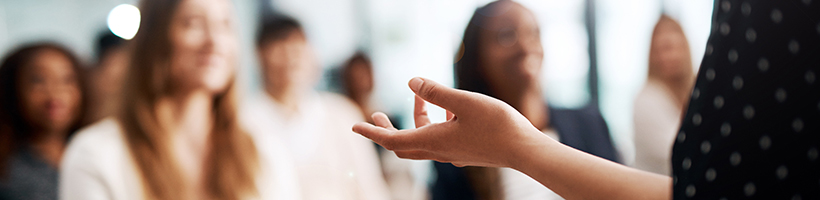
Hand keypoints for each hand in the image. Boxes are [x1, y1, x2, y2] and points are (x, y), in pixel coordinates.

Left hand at [352, 77, 548, 167]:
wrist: (525, 150)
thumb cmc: (496, 125)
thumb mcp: (463, 101)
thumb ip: (436, 92)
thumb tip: (412, 81)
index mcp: (433, 141)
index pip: (392, 141)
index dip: (371, 132)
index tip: (354, 126)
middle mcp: (439, 151)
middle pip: (403, 145)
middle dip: (387, 129)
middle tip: (377, 114)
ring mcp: (453, 153)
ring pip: (424, 140)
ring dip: (417, 120)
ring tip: (421, 96)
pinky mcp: (465, 151)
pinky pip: (440, 140)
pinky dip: (435, 124)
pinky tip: (449, 109)